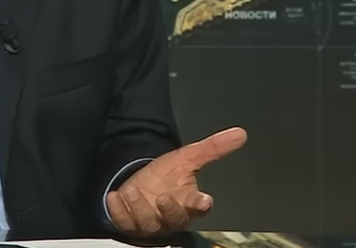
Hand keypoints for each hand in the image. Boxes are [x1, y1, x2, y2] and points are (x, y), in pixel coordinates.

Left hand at [106, 127, 246, 236]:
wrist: (141, 186)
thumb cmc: (167, 176)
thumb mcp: (187, 157)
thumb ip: (213, 148)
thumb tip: (240, 133)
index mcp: (189, 202)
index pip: (198, 206)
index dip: (200, 204)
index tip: (204, 201)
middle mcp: (170, 216)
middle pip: (173, 218)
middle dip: (169, 210)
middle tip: (163, 198)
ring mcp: (149, 222)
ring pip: (147, 222)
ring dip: (140, 208)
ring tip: (132, 192)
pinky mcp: (129, 223)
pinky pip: (124, 221)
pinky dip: (119, 211)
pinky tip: (115, 197)